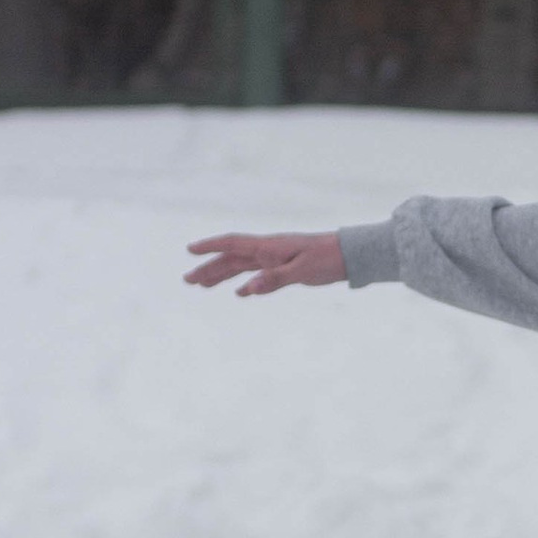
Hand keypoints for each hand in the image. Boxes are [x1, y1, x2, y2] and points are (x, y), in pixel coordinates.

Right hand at [184, 232, 345, 294]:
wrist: (350, 256)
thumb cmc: (328, 259)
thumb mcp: (302, 270)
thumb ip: (274, 279)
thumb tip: (247, 290)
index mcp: (269, 247)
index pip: (232, 244)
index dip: (210, 246)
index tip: (190, 250)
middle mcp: (268, 251)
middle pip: (231, 259)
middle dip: (208, 268)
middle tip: (187, 280)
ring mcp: (276, 260)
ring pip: (242, 268)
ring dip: (222, 276)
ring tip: (202, 285)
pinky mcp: (286, 269)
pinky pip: (261, 277)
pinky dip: (248, 285)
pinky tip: (240, 294)